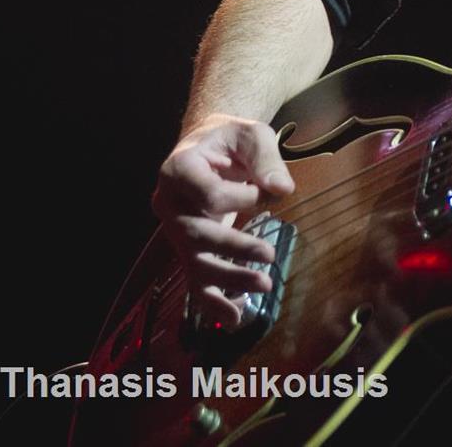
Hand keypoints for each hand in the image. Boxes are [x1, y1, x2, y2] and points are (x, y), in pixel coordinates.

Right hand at [152, 113, 294, 329]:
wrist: (209, 145)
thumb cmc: (230, 139)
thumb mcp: (252, 134)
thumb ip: (266, 159)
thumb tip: (283, 189)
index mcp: (178, 169)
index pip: (209, 195)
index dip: (242, 196)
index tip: (266, 189)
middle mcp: (168, 203)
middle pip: (196, 234)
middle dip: (233, 247)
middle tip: (269, 256)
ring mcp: (175, 229)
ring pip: (196, 261)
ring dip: (228, 278)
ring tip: (263, 286)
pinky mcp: (189, 247)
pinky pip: (195, 278)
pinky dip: (213, 300)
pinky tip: (234, 318)